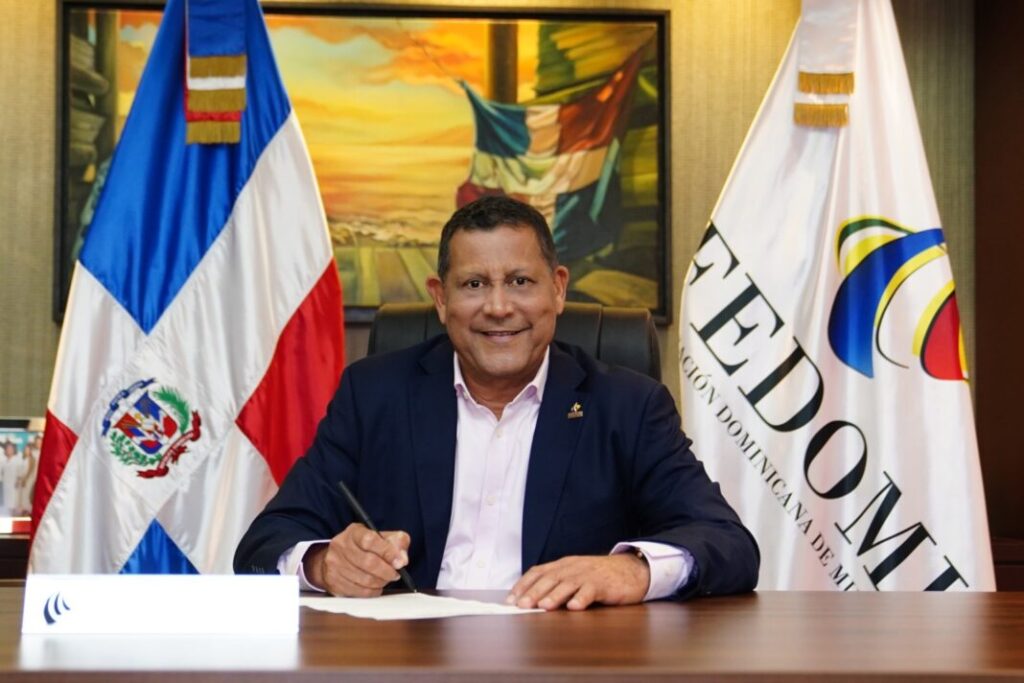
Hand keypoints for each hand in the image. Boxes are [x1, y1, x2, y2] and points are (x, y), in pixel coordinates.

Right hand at [304, 523, 409, 596]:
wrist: (337, 557)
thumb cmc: (364, 546)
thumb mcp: (382, 537)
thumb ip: (397, 542)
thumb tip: (402, 559)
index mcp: (354, 532)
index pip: (370, 540)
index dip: (387, 552)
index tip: (399, 562)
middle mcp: (341, 546)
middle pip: (368, 562)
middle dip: (387, 571)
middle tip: (395, 573)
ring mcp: (335, 565)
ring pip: (365, 580)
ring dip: (381, 582)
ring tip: (386, 579)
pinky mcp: (334, 581)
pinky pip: (359, 592)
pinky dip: (373, 591)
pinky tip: (376, 586)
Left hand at [506, 553, 649, 610]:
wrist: (631, 569)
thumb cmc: (599, 576)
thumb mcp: (575, 576)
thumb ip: (557, 585)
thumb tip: (532, 601)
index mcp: (563, 565)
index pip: (538, 572)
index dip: (523, 585)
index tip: (510, 599)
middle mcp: (573, 568)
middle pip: (550, 578)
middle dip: (534, 592)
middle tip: (522, 605)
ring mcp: (588, 575)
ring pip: (568, 584)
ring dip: (555, 595)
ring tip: (544, 606)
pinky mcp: (604, 584)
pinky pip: (592, 591)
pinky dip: (582, 598)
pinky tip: (575, 608)